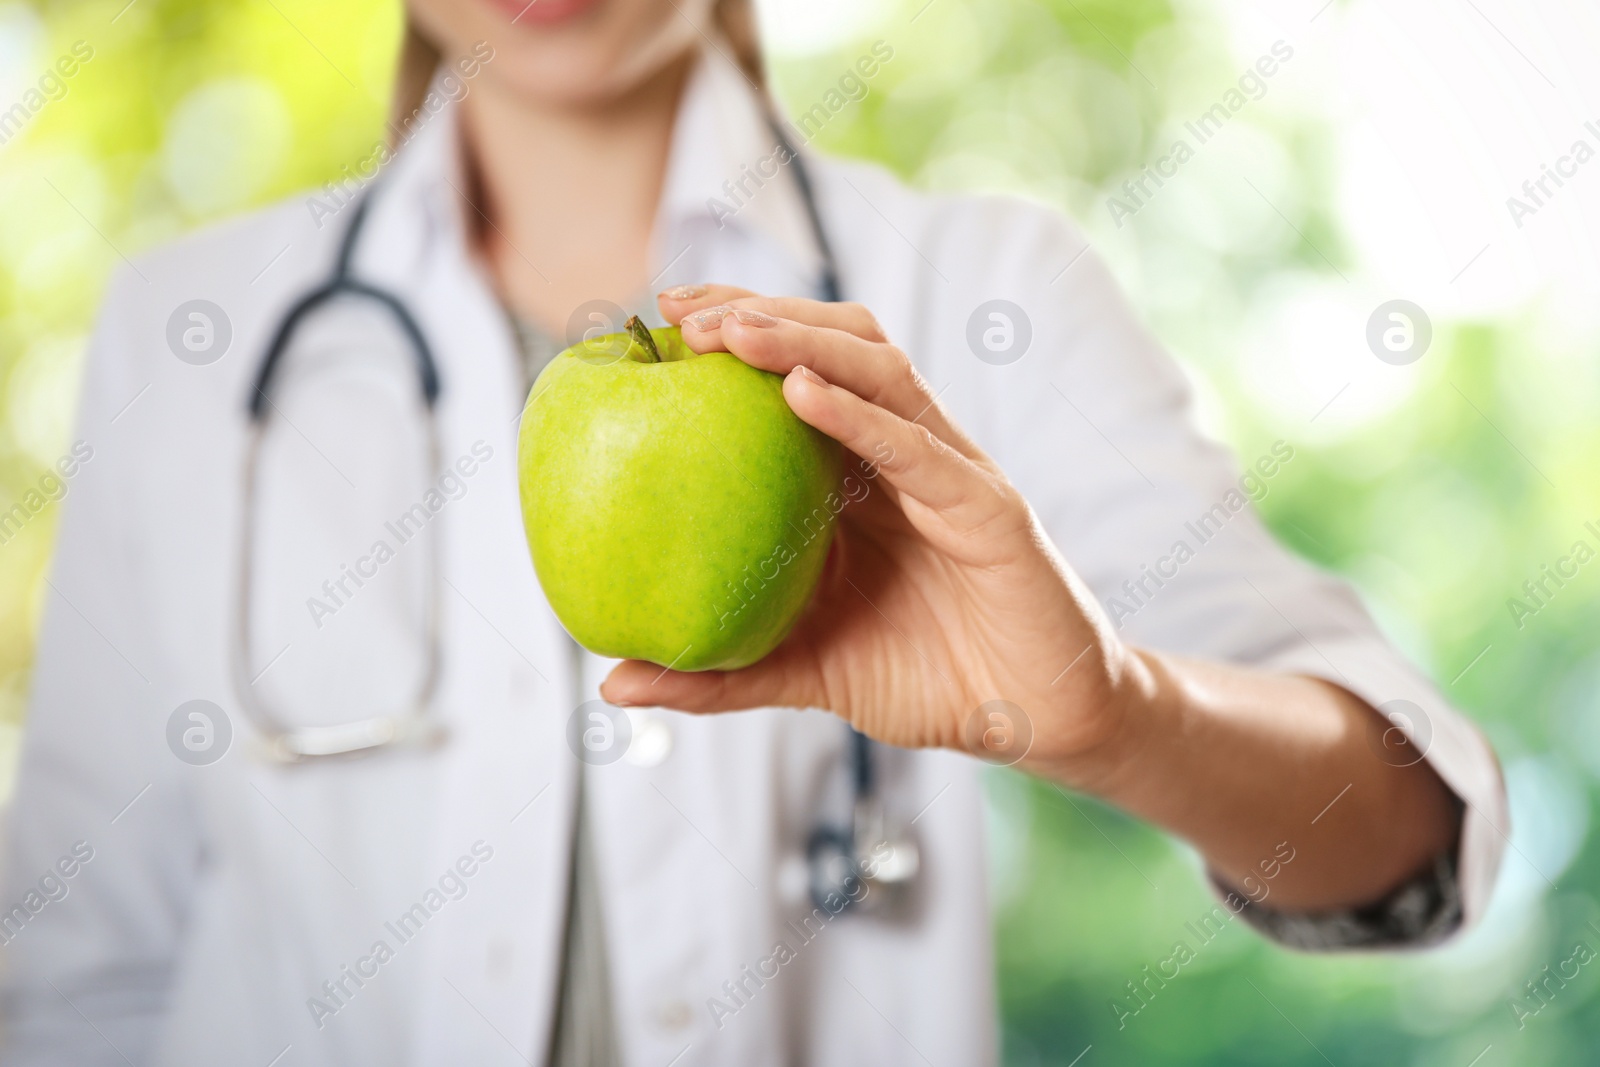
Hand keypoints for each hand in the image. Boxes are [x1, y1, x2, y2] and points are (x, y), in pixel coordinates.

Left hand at [600, 287, 1466, 912]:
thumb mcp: (804, 672)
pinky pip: (920, 450)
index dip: (735, 337)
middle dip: (760, 313)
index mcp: (861, 478)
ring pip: (881, 373)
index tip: (652, 326)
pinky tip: (802, 395)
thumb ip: (718, 674)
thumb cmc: (925, 680)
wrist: (1036, 725)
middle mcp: (906, 455)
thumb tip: (613, 682)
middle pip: (838, 346)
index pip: (799, 374)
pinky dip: (862, 417)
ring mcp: (952, 473)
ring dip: (804, 340)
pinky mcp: (990, 511)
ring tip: (732, 329)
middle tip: (677, 311)